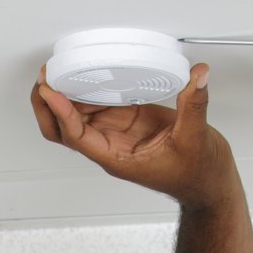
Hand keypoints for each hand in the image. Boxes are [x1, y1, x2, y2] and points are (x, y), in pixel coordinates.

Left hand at [32, 62, 238, 207]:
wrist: (208, 184)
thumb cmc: (197, 174)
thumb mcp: (197, 139)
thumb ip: (194, 105)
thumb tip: (197, 76)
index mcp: (117, 158)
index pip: (76, 136)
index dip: (61, 112)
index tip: (51, 90)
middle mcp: (111, 147)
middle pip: (62, 129)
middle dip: (47, 105)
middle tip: (45, 76)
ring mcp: (118, 134)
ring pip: (77, 116)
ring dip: (65, 94)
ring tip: (60, 68)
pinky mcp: (129, 122)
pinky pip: (100, 104)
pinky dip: (89, 88)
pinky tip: (89, 72)